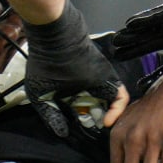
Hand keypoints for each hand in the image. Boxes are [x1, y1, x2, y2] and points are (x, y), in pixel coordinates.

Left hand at [24, 1, 129, 138]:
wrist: (51, 30)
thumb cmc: (48, 62)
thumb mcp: (41, 93)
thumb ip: (51, 115)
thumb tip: (63, 132)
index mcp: (99, 82)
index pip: (120, 100)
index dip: (115, 114)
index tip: (103, 124)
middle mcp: (104, 74)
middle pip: (111, 98)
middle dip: (100, 112)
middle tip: (85, 122)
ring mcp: (98, 66)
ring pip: (103, 90)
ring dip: (94, 103)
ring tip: (77, 111)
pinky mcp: (92, 61)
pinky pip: (97, 81)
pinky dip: (89, 92)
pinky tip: (73, 97)